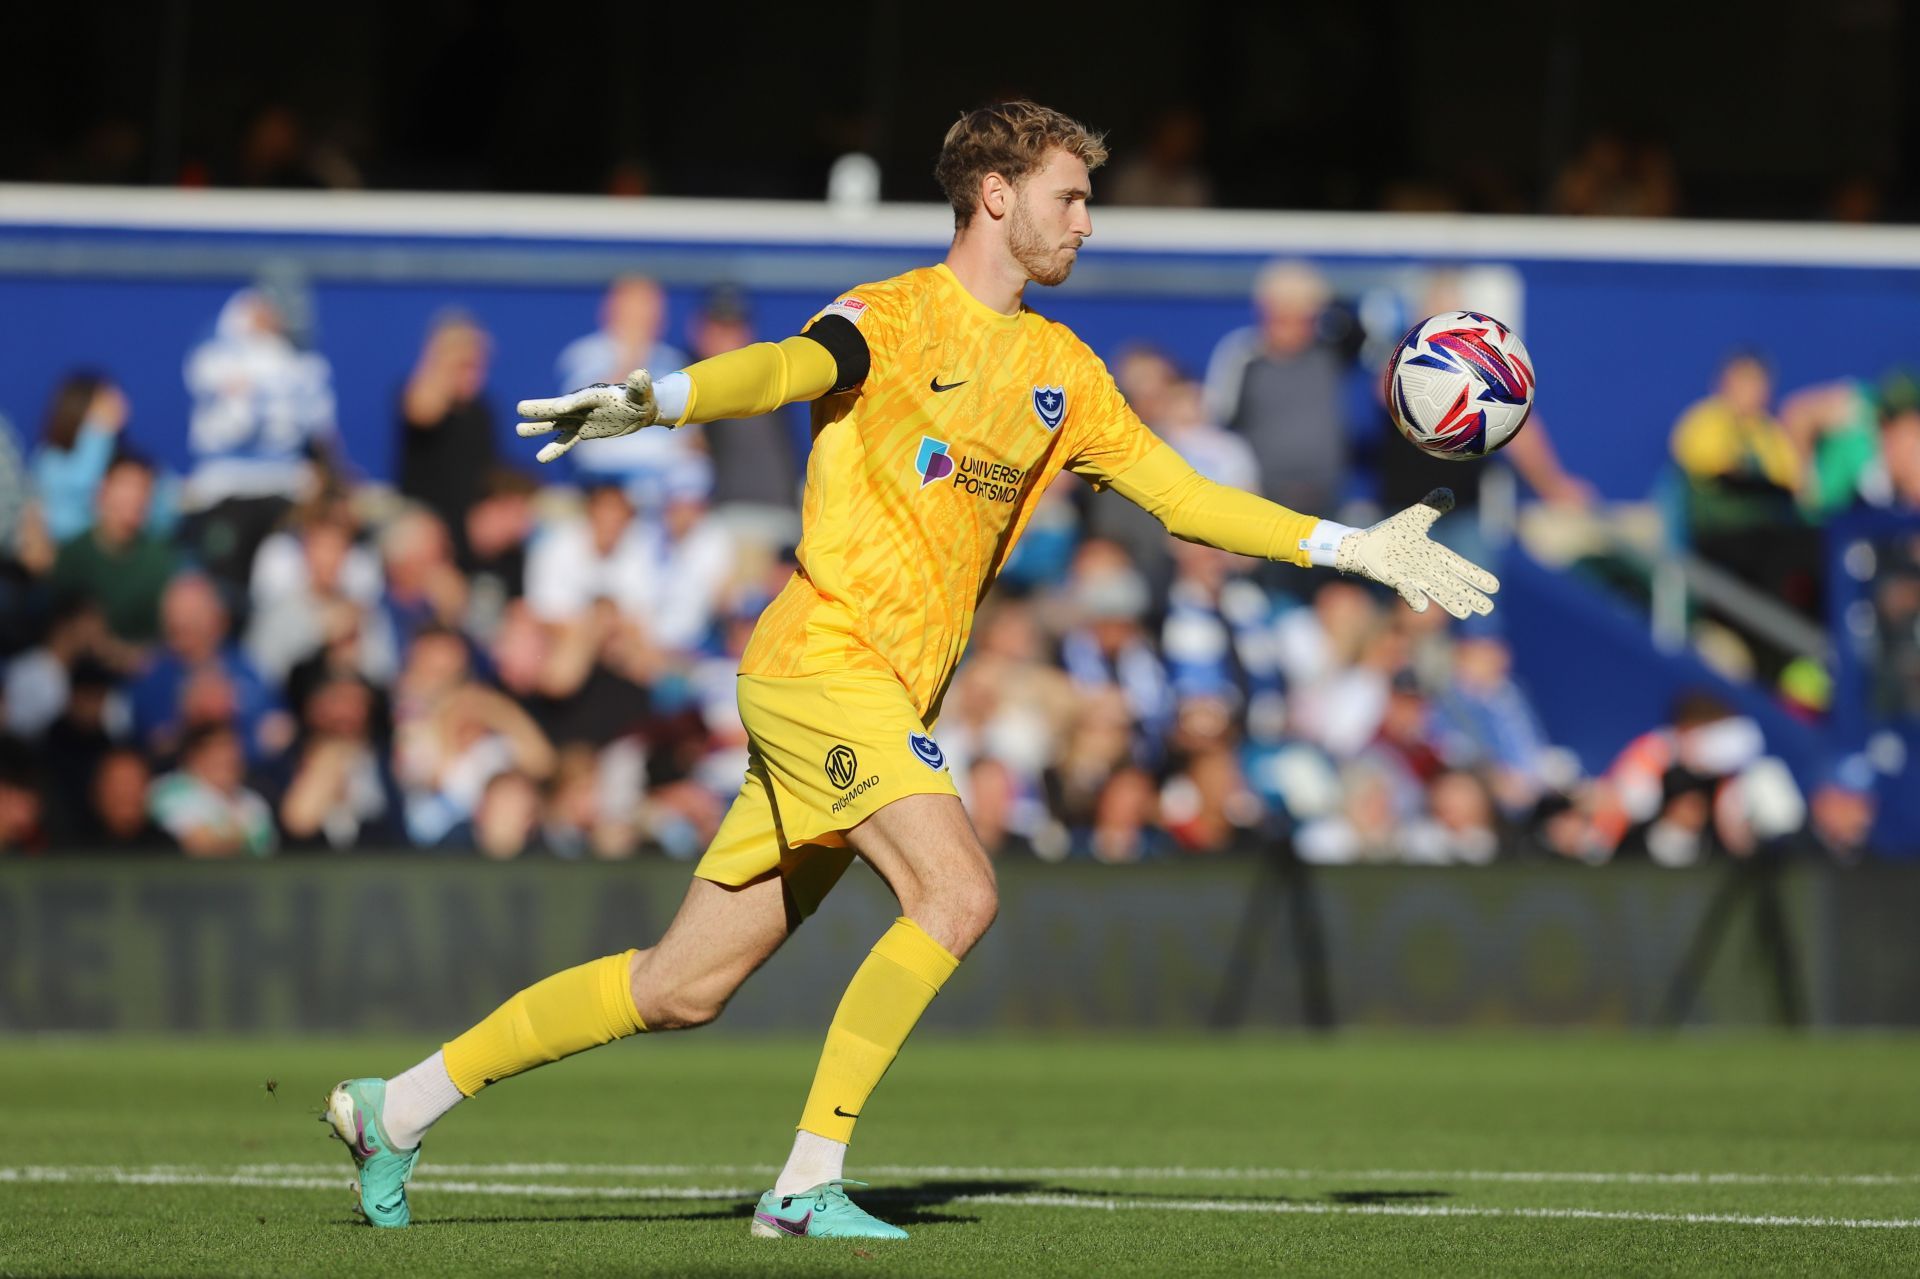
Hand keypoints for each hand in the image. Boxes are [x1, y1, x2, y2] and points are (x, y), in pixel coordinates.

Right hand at [515, 370, 657, 463]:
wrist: (639, 409)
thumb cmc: (641, 397)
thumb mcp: (642, 392)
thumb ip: (639, 385)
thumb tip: (640, 374)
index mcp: (596, 394)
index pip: (581, 398)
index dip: (571, 402)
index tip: (558, 408)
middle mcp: (583, 405)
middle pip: (559, 407)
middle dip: (541, 409)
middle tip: (520, 409)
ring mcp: (580, 418)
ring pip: (556, 424)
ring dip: (539, 427)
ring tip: (519, 430)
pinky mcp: (583, 431)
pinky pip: (566, 441)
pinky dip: (554, 449)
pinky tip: (540, 458)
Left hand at [1334, 488, 1499, 618]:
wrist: (1362, 545)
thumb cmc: (1389, 534)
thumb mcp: (1415, 516)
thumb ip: (1433, 506)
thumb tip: (1449, 492)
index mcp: (1434, 555)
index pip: (1459, 566)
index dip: (1476, 575)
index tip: (1494, 586)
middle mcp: (1426, 569)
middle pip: (1453, 584)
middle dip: (1470, 595)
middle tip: (1488, 609)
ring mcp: (1411, 577)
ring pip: (1435, 591)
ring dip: (1449, 602)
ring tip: (1465, 613)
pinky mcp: (1394, 580)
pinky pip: (1406, 591)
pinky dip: (1414, 597)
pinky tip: (1422, 607)